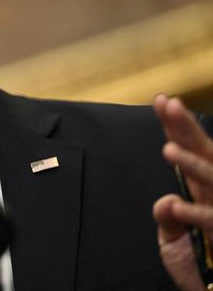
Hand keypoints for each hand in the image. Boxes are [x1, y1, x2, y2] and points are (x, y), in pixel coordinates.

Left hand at [153, 94, 211, 290]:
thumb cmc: (198, 265)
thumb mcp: (172, 239)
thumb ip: (166, 217)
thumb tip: (166, 201)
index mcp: (200, 191)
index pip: (188, 150)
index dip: (176, 126)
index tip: (162, 101)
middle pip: (204, 154)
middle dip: (186, 128)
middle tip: (169, 104)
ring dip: (193, 164)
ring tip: (168, 149)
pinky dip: (195, 214)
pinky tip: (176, 206)